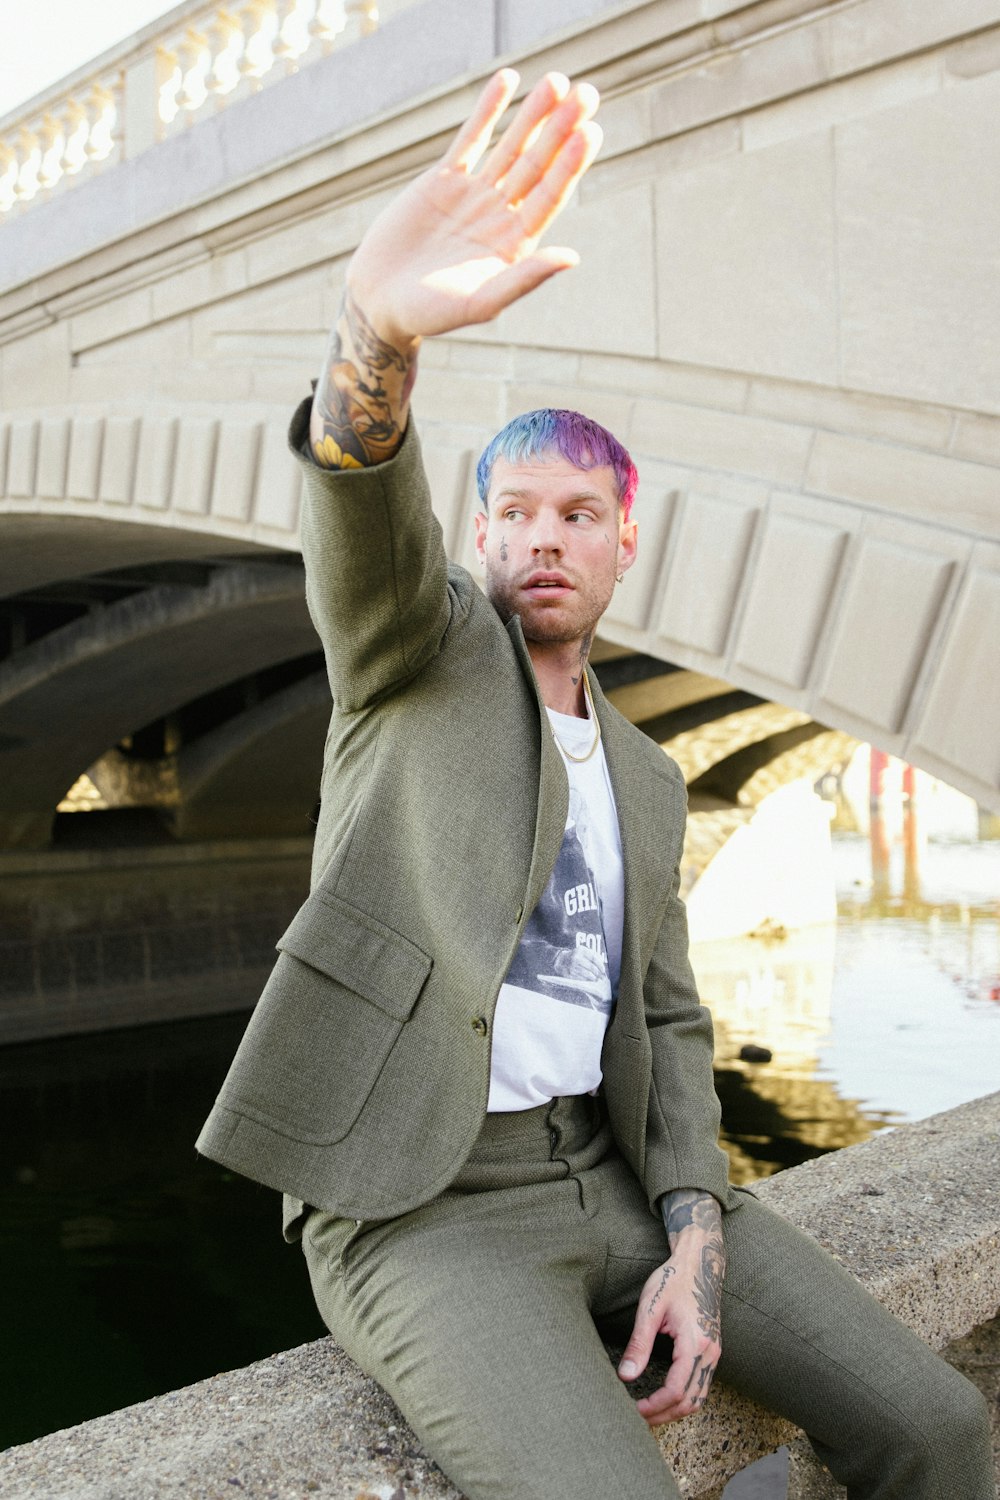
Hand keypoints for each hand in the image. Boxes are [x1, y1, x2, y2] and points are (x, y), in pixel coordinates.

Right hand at [345, 68, 601, 350]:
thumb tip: (572, 257)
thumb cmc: (429, 314)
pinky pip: (471, 139)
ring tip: (557, 80)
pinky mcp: (443, 181)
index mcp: (515, 244)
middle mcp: (501, 216)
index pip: (549, 195)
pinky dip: (488, 110)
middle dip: (561, 129)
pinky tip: (508, 80)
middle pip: (537, 164)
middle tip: (588, 93)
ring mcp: (474, 195)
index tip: (591, 131)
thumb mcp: (479, 302)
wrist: (379, 301)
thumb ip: (523, 279)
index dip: (570, 164)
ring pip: (510, 146)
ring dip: (533, 114)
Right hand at [553, 947, 605, 982]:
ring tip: (596, 979)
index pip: (594, 958)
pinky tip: (589, 980)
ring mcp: (571, 966)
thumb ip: (592, 956)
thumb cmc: (575, 956)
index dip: (600, 965)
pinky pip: (580, 978)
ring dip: (593, 978)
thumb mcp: (582, 952)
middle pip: (591, 967)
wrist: (559, 960)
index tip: (603, 970)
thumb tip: (602, 966)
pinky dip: (586, 980)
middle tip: (601, 977)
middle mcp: (576, 957)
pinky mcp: (568, 974)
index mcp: (581, 950)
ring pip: (586, 974)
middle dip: (598, 973)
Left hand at [617, 1191, 724, 1424]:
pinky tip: (665, 1397)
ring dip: (675, 1410)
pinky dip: (685, 1399)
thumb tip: (625, 1376)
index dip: (654, 1405)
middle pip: (690, 1402)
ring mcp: (714, 1353)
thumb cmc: (672, 1280)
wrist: (699, 1262)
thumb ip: (639, 1344)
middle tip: (638, 1417)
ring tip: (650, 1412)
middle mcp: (710, 1353)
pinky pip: (702, 1386)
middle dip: (664, 1415)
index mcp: (695, 1344)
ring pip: (699, 1398)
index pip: (676, 1390)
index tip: (633, 1407)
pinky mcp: (712, 1351)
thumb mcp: (650, 1308)